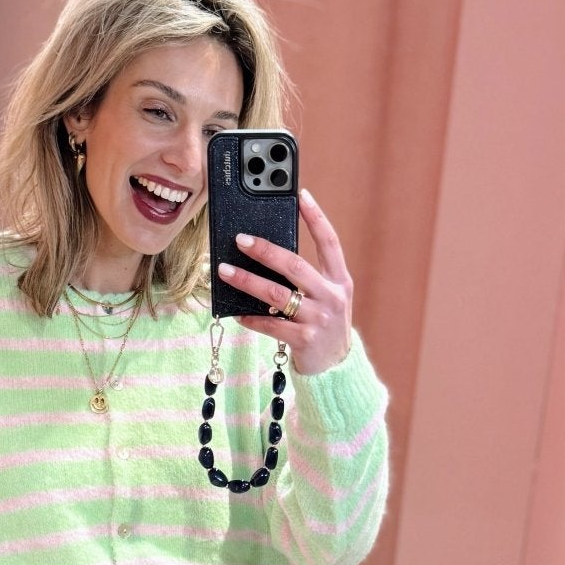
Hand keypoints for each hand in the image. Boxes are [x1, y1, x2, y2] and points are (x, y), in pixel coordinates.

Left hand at [217, 188, 352, 374]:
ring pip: (277, 294)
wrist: (336, 368)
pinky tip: (237, 313)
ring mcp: (319, 319)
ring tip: (225, 271)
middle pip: (295, 265)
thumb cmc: (323, 326)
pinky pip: (271, 325)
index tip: (301, 196)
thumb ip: (307, 279)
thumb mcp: (326, 298)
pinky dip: (252, 318)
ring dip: (247, 281)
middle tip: (240, 240)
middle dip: (265, 250)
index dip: (316, 218)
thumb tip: (268, 256)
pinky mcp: (304, 340)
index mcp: (340, 281)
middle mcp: (332, 297)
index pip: (329, 242)